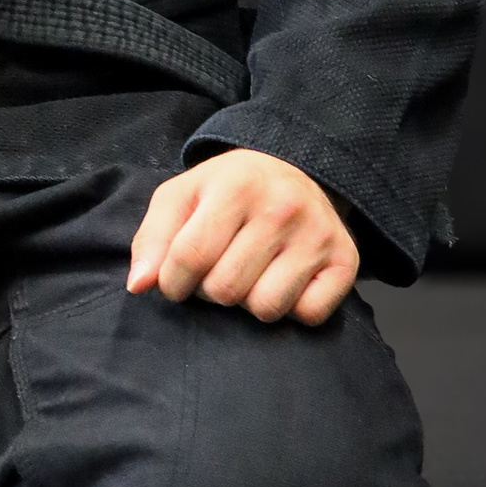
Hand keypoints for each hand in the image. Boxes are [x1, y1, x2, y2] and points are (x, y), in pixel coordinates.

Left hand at [126, 149, 358, 324]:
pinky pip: (307, 316)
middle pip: (225, 290)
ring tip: (249, 273)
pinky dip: (291, 309)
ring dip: (248, 303)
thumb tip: (139, 285)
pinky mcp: (346, 261)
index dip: (172, 283)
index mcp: (236, 185)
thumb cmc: (227, 191)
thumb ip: (152, 238)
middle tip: (218, 268)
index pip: (189, 259)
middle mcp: (283, 207)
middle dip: (210, 291)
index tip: (175, 280)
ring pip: (265, 309)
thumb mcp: (182, 196)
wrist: (293, 170)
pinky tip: (283, 280)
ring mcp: (318, 234)